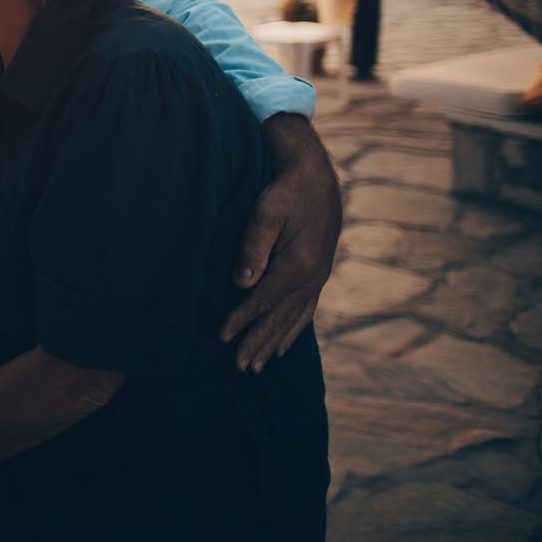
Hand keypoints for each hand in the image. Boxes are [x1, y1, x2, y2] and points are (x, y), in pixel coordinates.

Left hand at [222, 115, 340, 372]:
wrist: (315, 175)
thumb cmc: (285, 191)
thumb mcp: (266, 213)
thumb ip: (253, 248)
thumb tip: (241, 284)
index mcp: (298, 266)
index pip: (262, 301)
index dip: (241, 320)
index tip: (222, 337)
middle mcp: (312, 277)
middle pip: (279, 317)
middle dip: (257, 342)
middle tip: (239, 367)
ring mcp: (319, 277)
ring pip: (293, 318)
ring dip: (274, 342)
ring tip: (258, 365)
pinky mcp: (319, 272)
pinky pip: (306, 310)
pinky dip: (293, 329)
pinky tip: (284, 345)